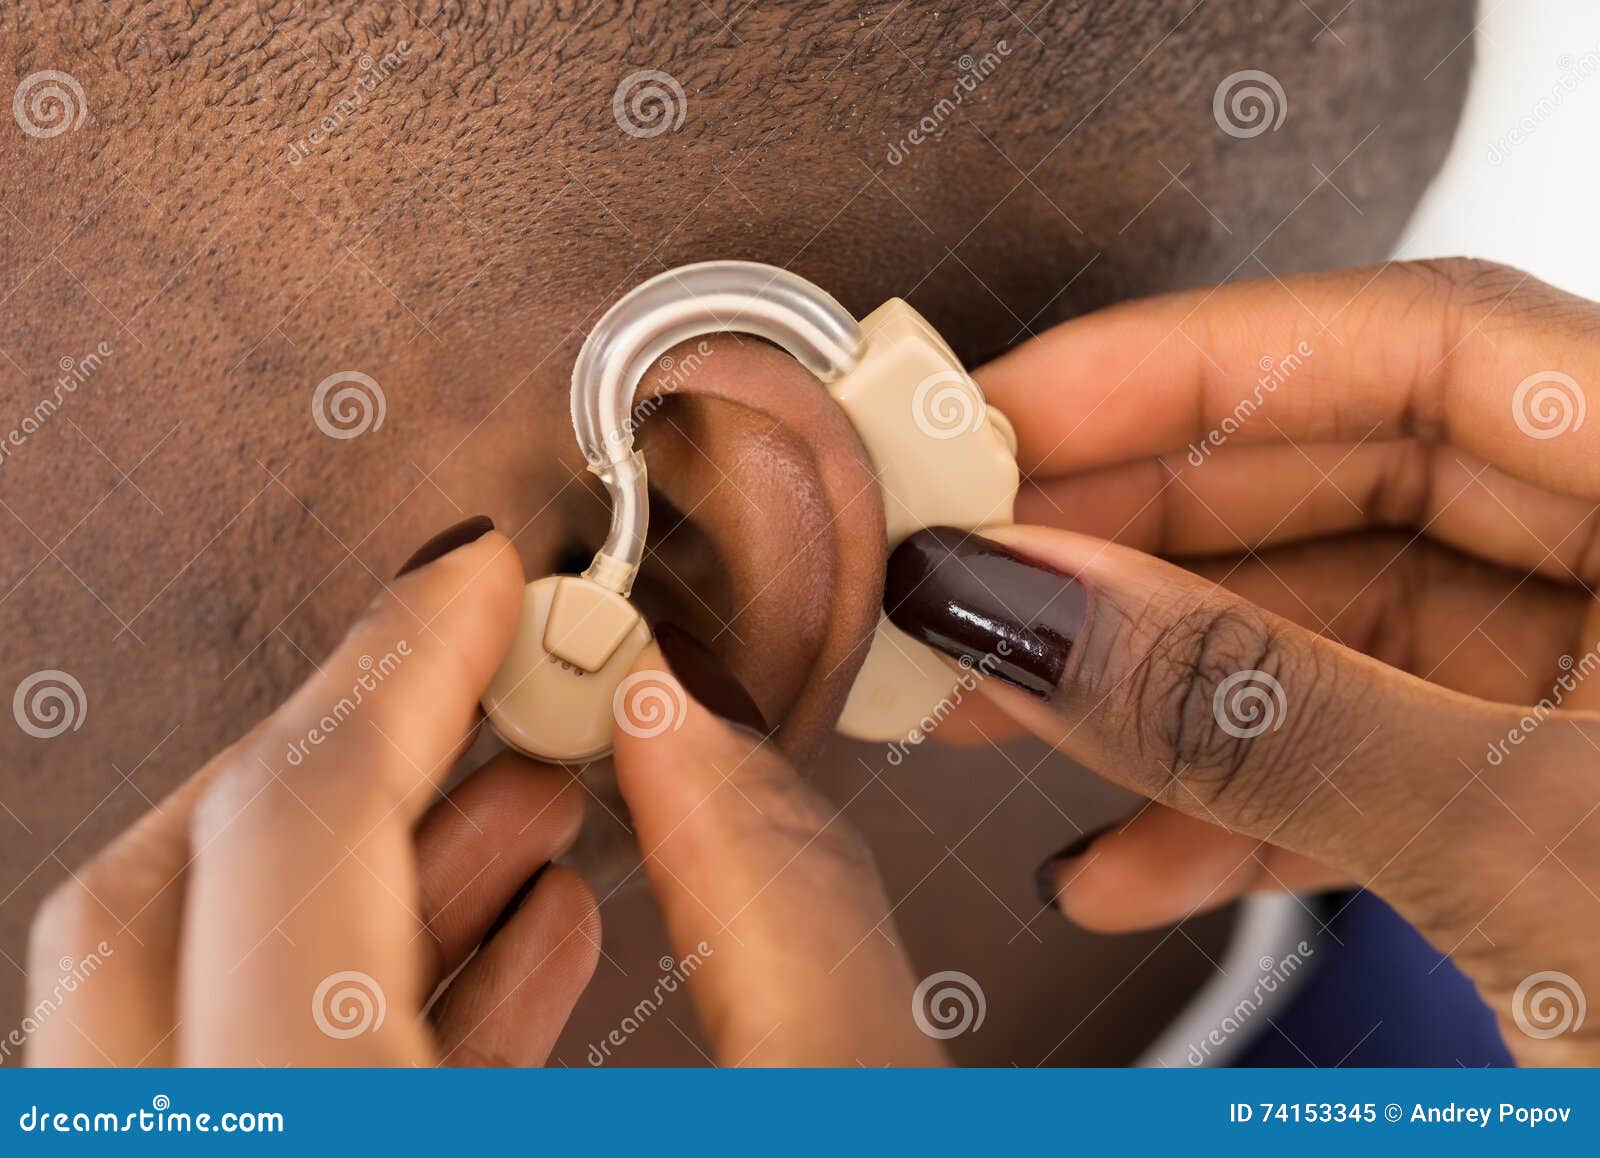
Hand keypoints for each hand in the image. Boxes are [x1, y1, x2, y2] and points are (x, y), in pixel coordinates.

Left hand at [26, 521, 940, 1066]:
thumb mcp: (842, 1114)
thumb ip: (783, 902)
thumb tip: (688, 725)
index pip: (294, 850)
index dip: (404, 669)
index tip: (475, 583)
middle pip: (157, 905)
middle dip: (343, 749)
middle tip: (481, 673)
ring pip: (164, 994)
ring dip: (348, 861)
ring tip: (517, 795)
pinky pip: (229, 1079)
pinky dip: (355, 976)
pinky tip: (506, 922)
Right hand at [889, 259, 1599, 1064]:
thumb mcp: (1524, 848)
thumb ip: (1255, 712)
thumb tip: (1029, 604)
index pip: (1420, 346)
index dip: (1184, 367)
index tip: (1005, 420)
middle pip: (1345, 474)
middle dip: (1130, 541)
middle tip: (969, 573)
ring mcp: (1590, 678)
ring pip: (1329, 622)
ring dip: (1152, 685)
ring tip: (997, 718)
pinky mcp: (1542, 782)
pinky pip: (1360, 743)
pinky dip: (1233, 801)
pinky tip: (1126, 860)